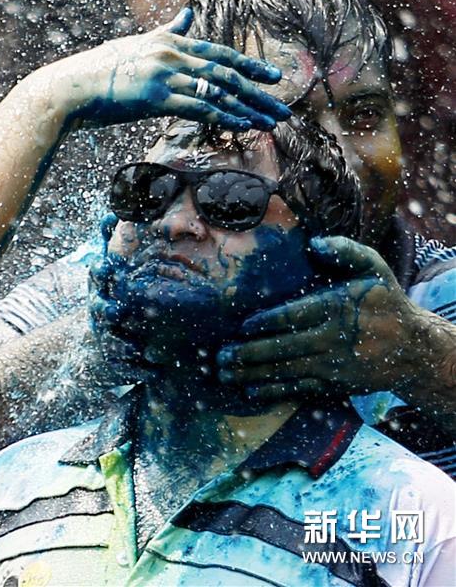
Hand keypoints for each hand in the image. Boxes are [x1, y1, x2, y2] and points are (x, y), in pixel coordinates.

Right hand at [33, 8, 291, 131]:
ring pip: (218, 91)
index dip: (249, 65)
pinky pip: (199, 108)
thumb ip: (167, 31)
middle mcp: (171, 54)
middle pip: (226, 72)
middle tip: (283, 103)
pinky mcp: (156, 98)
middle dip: (258, 89)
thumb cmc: (99, 71)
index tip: (272, 76)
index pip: (218, 53)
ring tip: (271, 121)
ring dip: (249, 107)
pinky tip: (244, 125)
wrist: (72, 88)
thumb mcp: (136, 45)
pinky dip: (225, 117)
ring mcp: (165, 75)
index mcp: (169, 42)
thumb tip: (188, 15)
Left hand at [217, 236, 428, 400]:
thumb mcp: (373, 268)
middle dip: (250, 353)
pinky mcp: (334, 384)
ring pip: (287, 371)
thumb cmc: (385, 302)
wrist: (414, 348)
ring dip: (253, 374)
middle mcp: (332, 339)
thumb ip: (345, 251)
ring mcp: (332, 365)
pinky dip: (274, 392)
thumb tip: (315, 243)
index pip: (297, 316)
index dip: (269, 322)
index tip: (244, 325)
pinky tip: (251, 391)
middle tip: (222, 355)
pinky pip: (300, 389)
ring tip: (225, 374)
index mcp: (337, 308)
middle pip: (285, 348)